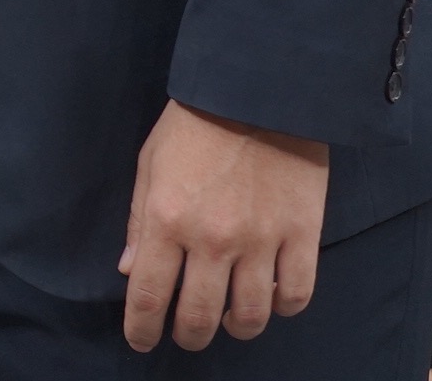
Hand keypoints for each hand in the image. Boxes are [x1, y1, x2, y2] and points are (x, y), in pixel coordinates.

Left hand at [119, 100, 329, 350]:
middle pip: (199, 315)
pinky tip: (271, 301)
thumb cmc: (194, 124)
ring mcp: (260, 240)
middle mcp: (211, 239)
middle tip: (186, 337)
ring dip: (237, 328)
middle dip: (188, 336)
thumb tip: (129, 270)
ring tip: (229, 322)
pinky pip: (296, 294)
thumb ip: (138, 221)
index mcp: (165, 219)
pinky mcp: (302, 235)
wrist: (257, 91)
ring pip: (251, 315)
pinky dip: (283, 308)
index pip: (148, 293)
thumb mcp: (150, 164)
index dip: (141, 328)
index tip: (141, 341)